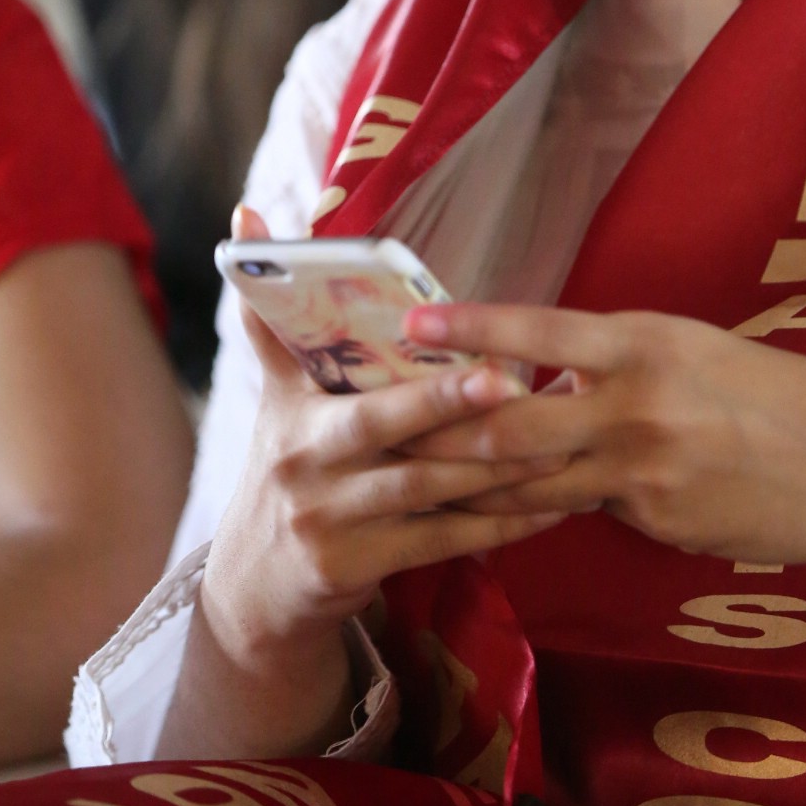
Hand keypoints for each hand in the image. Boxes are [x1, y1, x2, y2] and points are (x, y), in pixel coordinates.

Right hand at [201, 213, 568, 672]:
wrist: (252, 589)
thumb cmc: (284, 470)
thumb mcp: (274, 398)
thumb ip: (271, 319)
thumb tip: (247, 216)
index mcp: (296, 412)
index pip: (346, 372)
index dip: (406, 365)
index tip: (474, 349)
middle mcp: (307, 464)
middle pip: (387, 428)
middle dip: (450, 405)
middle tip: (515, 385)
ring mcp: (331, 520)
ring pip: (425, 487)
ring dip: (494, 469)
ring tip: (559, 447)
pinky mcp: (356, 568)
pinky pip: (439, 541)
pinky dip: (496, 527)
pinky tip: (549, 511)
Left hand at [400, 301, 805, 568]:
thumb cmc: (776, 394)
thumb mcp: (695, 351)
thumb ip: (621, 364)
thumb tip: (558, 381)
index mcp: (643, 342)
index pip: (537, 331)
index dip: (468, 329)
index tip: (410, 321)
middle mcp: (633, 404)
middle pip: (511, 425)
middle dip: (441, 432)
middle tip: (381, 430)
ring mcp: (641, 471)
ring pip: (531, 484)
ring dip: (472, 487)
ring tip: (414, 484)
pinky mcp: (654, 522)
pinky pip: (585, 513)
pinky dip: (546, 511)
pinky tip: (507, 519)